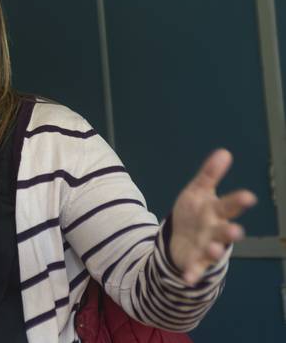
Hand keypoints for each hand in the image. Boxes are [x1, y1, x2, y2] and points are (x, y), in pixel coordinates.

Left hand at [170, 149, 256, 284]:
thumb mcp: (198, 191)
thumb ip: (210, 174)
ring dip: (214, 250)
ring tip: (213, 248)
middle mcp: (214, 231)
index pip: (229, 205)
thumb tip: (224, 152)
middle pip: (224, 231)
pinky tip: (187, 279)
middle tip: (237, 231)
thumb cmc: (195, 212)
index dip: (238, 201)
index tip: (248, 196)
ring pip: (213, 250)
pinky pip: (194, 269)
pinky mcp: (194, 262)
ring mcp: (205, 247)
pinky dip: (191, 274)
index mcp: (215, 212)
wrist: (181, 238)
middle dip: (231, 231)